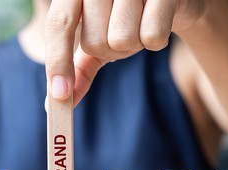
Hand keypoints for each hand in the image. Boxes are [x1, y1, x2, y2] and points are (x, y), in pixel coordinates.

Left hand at [45, 0, 206, 105]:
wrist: (171, 0)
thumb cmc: (128, 19)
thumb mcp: (98, 41)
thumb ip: (77, 69)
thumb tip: (57, 102)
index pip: (58, 24)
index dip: (57, 61)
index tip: (60, 95)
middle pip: (94, 41)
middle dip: (111, 50)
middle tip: (122, 33)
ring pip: (122, 39)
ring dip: (134, 45)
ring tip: (141, 25)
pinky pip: (152, 35)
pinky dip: (157, 41)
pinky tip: (159, 22)